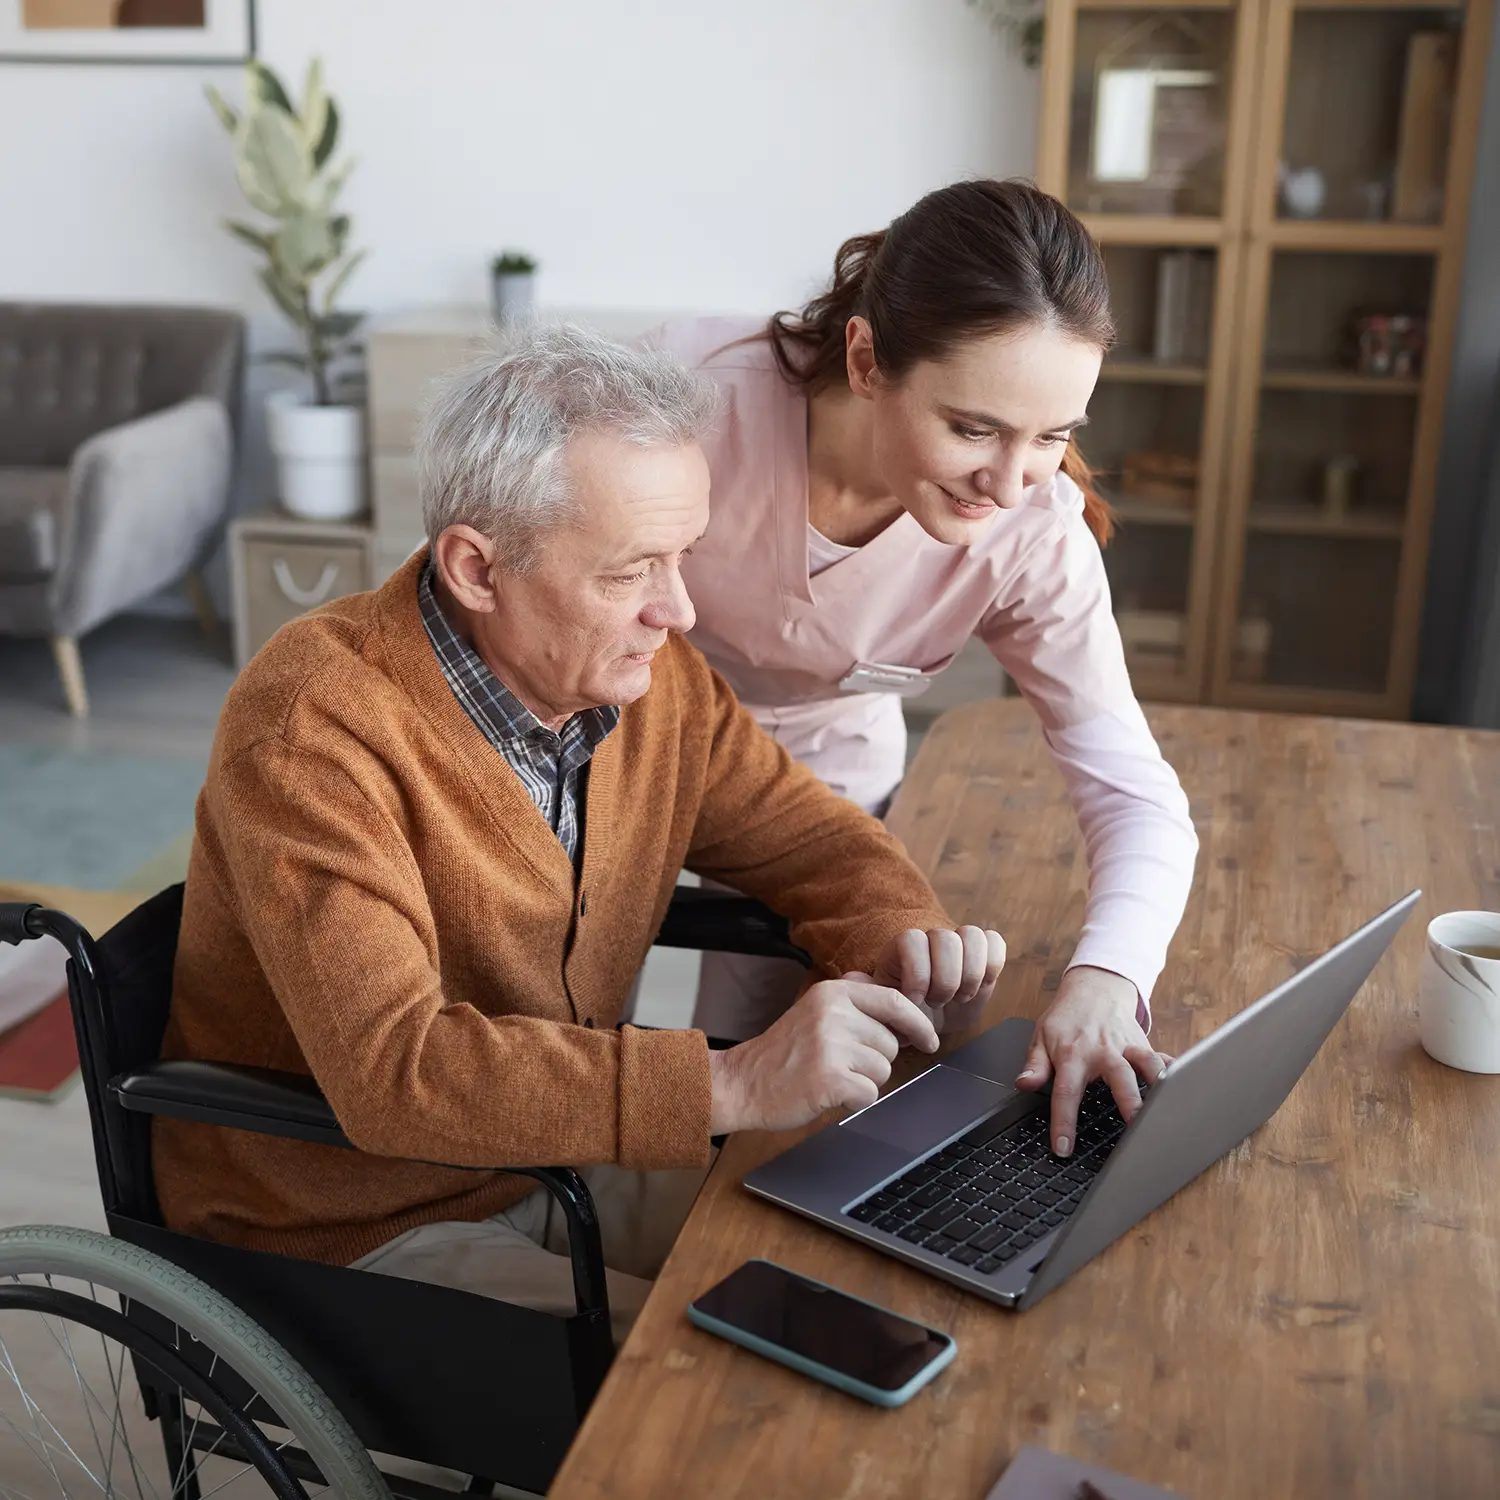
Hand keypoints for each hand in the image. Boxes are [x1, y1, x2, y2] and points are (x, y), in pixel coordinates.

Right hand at [708, 974, 938, 1134]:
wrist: (742, 1082)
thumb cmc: (782, 1054)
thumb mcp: (814, 1012)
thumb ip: (853, 1004)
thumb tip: (903, 1007)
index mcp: (832, 992)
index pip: (894, 1001)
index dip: (917, 1023)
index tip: (929, 1039)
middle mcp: (832, 1013)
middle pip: (890, 1043)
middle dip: (874, 1061)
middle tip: (839, 1064)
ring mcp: (830, 1045)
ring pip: (882, 1071)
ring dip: (863, 1082)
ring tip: (829, 1077)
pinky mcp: (828, 1078)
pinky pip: (869, 1094)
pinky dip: (853, 1101)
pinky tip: (828, 1094)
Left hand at [873, 925, 1005, 1034]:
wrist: (930, 1022)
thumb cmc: (904, 1014)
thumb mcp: (883, 1009)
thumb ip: (869, 993)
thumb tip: (852, 978)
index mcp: (903, 948)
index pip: (912, 939)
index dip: (918, 972)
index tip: (916, 1000)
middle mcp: (931, 940)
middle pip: (945, 937)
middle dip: (945, 978)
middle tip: (940, 1002)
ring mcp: (960, 944)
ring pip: (972, 936)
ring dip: (969, 974)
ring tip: (960, 997)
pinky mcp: (984, 954)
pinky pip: (995, 943)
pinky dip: (991, 966)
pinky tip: (980, 987)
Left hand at [1014, 966, 1171, 1156]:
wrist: (1094, 988)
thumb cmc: (1066, 1018)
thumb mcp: (1041, 1037)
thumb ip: (1034, 1065)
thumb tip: (1024, 1085)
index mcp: (1073, 1054)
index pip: (1067, 1092)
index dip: (1064, 1122)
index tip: (1064, 1148)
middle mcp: (1103, 1051)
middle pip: (1119, 1076)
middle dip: (1129, 1101)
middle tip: (1135, 1126)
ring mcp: (1127, 1047)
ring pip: (1148, 1064)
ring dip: (1158, 1084)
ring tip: (1167, 1108)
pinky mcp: (1145, 1044)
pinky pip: (1164, 1058)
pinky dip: (1176, 1071)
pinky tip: (1186, 1087)